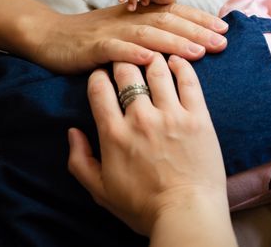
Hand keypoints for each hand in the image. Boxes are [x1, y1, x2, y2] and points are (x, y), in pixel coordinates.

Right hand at [28, 3, 226, 73]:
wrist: (50, 37)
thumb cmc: (94, 39)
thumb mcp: (126, 31)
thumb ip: (152, 32)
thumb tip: (188, 39)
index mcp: (139, 15)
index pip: (176, 12)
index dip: (201, 19)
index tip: (225, 29)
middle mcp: (129, 19)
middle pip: (168, 21)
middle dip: (197, 31)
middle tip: (222, 42)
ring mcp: (110, 32)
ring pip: (147, 34)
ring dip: (174, 42)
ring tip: (198, 51)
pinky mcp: (92, 47)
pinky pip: (114, 49)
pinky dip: (133, 53)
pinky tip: (151, 61)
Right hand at [67, 54, 229, 236]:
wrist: (186, 213)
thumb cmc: (143, 207)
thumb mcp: (99, 191)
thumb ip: (79, 160)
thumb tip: (72, 132)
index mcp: (114, 134)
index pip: (99, 89)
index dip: (99, 75)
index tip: (102, 74)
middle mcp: (140, 118)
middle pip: (127, 72)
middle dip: (123, 61)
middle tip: (126, 61)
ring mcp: (171, 115)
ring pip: (158, 70)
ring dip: (152, 58)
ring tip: (151, 56)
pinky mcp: (198, 117)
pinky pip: (189, 81)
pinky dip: (181, 66)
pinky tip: (177, 60)